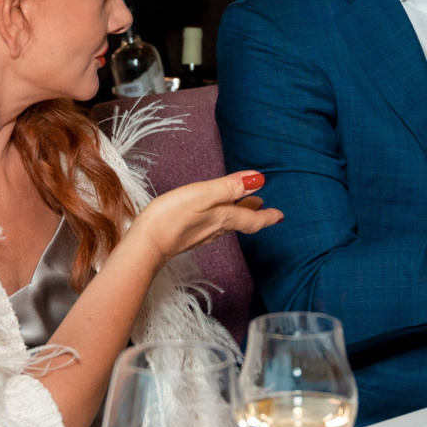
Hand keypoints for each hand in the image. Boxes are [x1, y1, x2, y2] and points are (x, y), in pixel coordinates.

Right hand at [126, 171, 283, 265]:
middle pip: (240, 222)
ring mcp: (201, 235)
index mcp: (223, 218)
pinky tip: (212, 218)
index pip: (253, 220)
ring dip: (238, 216)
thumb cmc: (171, 218)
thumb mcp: (202, 195)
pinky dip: (220, 220)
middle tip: (263, 206)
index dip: (268, 217)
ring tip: (242, 208)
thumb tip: (258, 180)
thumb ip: (229, 187)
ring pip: (226, 225)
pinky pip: (211, 228)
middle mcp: (215, 229)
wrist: (146, 246)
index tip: (280, 215)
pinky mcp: (187, 237)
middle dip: (254, 214)